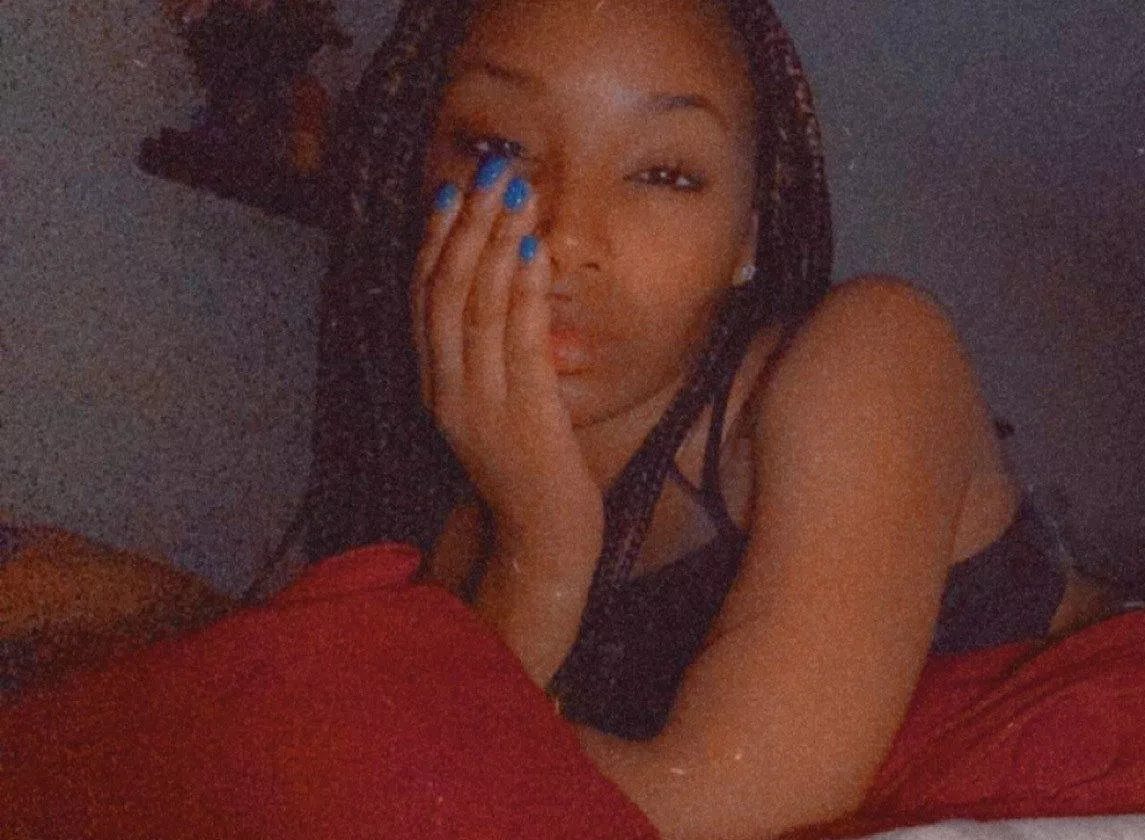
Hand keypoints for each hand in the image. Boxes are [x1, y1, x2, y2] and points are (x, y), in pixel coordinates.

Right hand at [411, 155, 602, 552]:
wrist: (540, 542)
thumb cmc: (531, 475)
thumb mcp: (508, 408)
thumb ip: (504, 360)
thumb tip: (519, 298)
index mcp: (437, 388)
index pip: (424, 300)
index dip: (435, 241)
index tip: (449, 190)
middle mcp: (448, 391)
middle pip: (446, 291)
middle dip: (465, 223)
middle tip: (487, 170)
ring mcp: (480, 403)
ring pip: (477, 307)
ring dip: (495, 241)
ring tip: (513, 191)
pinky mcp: (521, 414)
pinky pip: (519, 339)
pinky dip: (523, 289)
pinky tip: (533, 250)